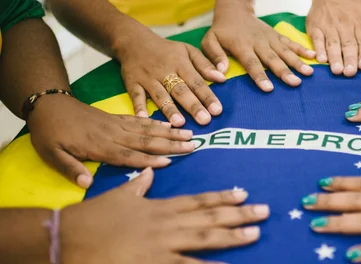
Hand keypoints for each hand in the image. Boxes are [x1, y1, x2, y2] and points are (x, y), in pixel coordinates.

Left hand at [27, 95, 194, 187]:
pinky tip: (169, 125)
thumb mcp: (51, 154)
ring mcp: (116, 124)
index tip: (169, 162)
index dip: (148, 160)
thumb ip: (70, 169)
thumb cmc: (49, 133)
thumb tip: (86, 184)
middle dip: (170, 144)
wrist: (48, 105)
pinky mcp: (117, 117)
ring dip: (169, 133)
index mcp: (99, 146)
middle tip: (192, 146)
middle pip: (145, 141)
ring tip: (189, 134)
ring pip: (147, 130)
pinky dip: (156, 123)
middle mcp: (113, 134)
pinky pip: (140, 120)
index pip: (128, 155)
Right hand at [61, 168, 269, 263]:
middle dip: (239, 214)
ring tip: (255, 233)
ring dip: (232, 236)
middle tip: (264, 211)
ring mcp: (162, 245)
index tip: (243, 193)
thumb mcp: (119, 196)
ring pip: (204, 239)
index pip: (199, 200)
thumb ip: (139, 185)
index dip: (222, 197)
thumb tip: (150, 171)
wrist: (67, 238)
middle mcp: (166, 223)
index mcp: (160, 207)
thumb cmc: (93, 218)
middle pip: (209, 217)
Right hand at [117, 33, 226, 126]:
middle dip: (193, 105)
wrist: (135, 41)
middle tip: (204, 120)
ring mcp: (148, 78)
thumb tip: (222, 78)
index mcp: (181, 63)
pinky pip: (136, 96)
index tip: (217, 110)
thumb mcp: (188, 50)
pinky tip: (144, 119)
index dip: (207, 96)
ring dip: (170, 109)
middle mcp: (165, 71)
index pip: (196, 82)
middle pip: (180, 90)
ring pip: (160, 95)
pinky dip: (139, 107)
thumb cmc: (167, 50)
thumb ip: (205, 65)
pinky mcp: (132, 83)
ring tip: (179, 123)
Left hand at [203, 4, 315, 91]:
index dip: (260, 76)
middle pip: (273, 59)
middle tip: (295, 83)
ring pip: (285, 52)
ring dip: (297, 62)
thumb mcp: (210, 41)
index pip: (252, 63)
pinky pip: (291, 42)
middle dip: (284, 72)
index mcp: (242, 46)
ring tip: (308, 73)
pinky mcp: (277, 36)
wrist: (234, 11)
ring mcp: (270, 39)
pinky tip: (313, 57)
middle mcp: (258, 43)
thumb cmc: (221, 31)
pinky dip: (302, 49)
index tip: (268, 88)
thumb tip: (220, 73)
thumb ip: (215, 56)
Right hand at [306, 0, 360, 76]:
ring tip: (337, 70)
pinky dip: (319, 49)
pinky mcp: (315, 27)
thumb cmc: (354, 3)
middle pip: (348, 44)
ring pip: (333, 44)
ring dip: (335, 58)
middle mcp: (345, 25)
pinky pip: (317, 39)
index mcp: (360, 23)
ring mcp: (329, 26)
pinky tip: (321, 59)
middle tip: (350, 73)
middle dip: (349, 59)